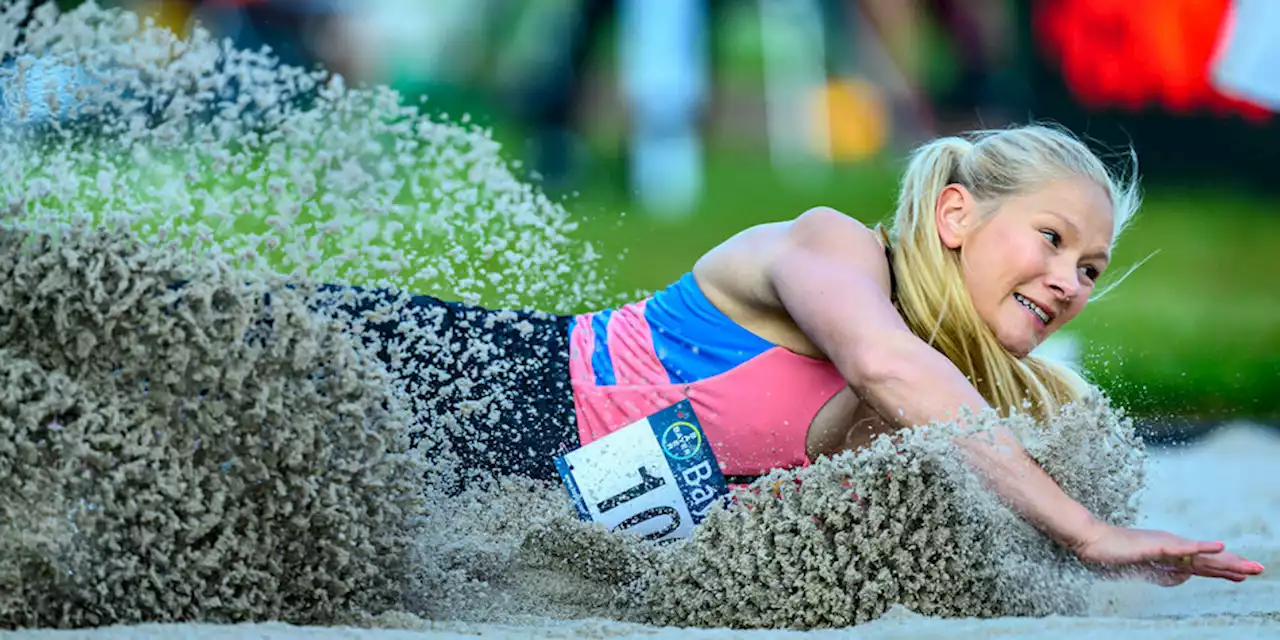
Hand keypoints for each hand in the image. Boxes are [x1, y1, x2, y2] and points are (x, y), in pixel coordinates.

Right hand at [1071, 524, 1264, 584]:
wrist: (1092, 541)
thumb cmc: (1113, 553)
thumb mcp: (1142, 569)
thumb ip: (1163, 573)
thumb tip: (1183, 577)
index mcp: (1169, 554)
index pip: (1202, 564)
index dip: (1224, 569)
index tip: (1244, 573)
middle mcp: (1172, 547)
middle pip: (1208, 560)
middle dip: (1234, 566)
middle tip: (1258, 569)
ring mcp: (1165, 545)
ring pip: (1202, 556)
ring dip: (1226, 560)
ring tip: (1247, 565)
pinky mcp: (1157, 545)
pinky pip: (1183, 548)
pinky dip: (1202, 548)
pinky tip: (1218, 547)